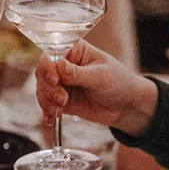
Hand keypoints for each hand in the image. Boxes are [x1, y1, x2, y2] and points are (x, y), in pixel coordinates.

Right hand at [36, 40, 157, 137]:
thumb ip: (77, 73)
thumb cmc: (119, 83)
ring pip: (42, 88)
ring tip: (61, 107)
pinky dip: (47, 110)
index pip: (52, 53)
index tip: (54, 79)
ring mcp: (62, 83)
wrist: (126, 107)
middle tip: (61, 98)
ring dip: (47, 100)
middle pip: (43, 72)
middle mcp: (64, 66)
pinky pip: (46, 103)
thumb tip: (57, 65)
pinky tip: (52, 117)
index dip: (48, 66)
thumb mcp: (100, 76)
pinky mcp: (60, 99)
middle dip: (48, 87)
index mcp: (75, 52)